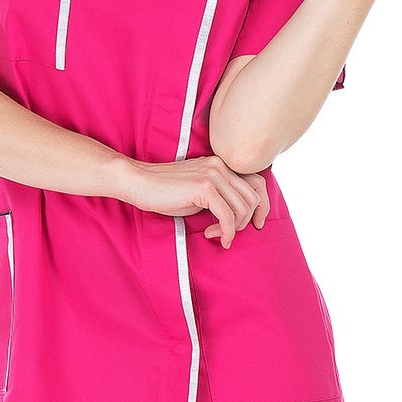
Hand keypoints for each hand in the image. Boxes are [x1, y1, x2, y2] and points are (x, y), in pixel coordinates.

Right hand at [120, 155, 269, 247]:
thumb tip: (239, 217)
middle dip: (245, 222)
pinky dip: (225, 231)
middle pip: (254, 198)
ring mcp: (213, 175)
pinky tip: (213, 236)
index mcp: (222, 165)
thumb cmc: (165, 192)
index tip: (255, 225)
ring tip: (214, 234)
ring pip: (242, 208)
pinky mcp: (204, 188)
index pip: (258, 183)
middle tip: (226, 234)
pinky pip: (227, 216)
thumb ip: (219, 198)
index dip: (262, 207)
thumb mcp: (199, 194)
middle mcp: (221, 166)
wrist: (139, 183)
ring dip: (232, 228)